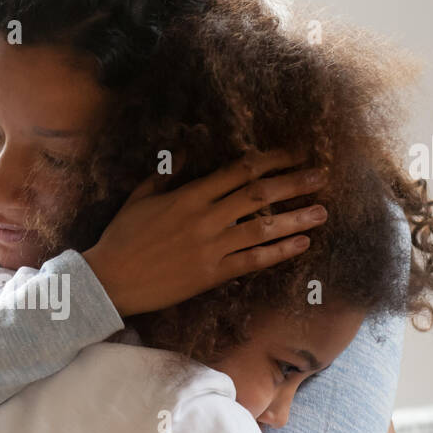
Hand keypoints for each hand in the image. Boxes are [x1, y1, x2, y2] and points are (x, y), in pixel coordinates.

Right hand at [81, 149, 327, 317]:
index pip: (238, 171)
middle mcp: (205, 218)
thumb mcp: (139, 198)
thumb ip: (166, 175)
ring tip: (322, 210)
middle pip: (259, 194)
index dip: (270, 159)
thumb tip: (185, 151)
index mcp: (188, 196)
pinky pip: (254, 260)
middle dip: (294, 183)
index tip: (293, 153)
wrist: (110, 280)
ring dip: (296, 218)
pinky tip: (302, 243)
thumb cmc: (121, 238)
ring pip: (263, 228)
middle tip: (321, 175)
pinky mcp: (213, 275)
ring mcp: (211, 247)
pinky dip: (280, 251)